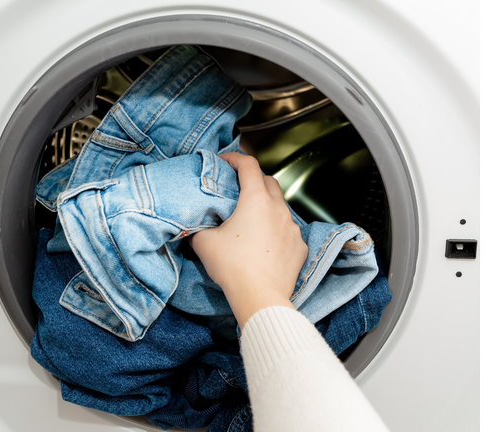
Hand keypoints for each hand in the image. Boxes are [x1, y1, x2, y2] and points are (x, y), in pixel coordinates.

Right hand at [189, 152, 307, 328]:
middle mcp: (278, 209)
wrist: (259, 297)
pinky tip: (265, 243)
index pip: (248, 166)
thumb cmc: (232, 267)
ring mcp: (292, 228)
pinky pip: (288, 231)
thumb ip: (197, 227)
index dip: (235, 159)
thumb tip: (193, 225)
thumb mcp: (204, 243)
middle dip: (254, 179)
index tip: (225, 161)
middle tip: (237, 188)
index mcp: (256, 200)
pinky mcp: (299, 247)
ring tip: (251, 219)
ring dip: (266, 206)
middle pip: (269, 181)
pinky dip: (276, 230)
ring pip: (280, 206)